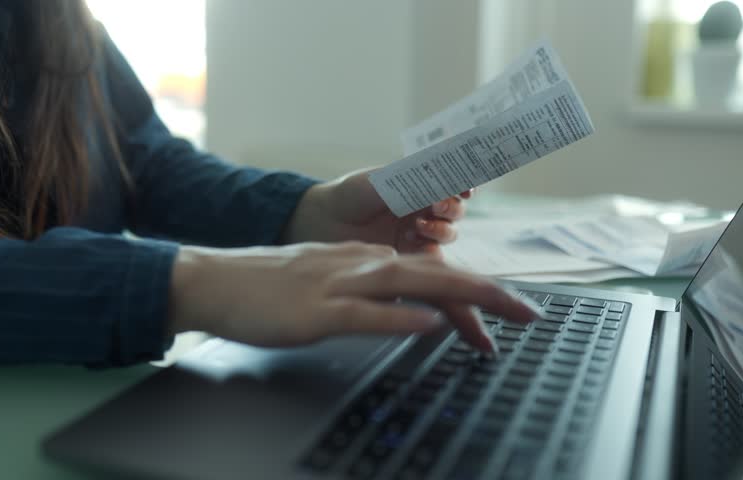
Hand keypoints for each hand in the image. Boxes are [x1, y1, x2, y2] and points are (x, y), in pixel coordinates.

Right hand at [168, 242, 535, 352]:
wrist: (213, 279)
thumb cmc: (265, 287)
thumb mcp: (325, 283)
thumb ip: (366, 290)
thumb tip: (408, 306)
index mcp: (362, 261)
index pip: (429, 272)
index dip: (473, 289)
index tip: (508, 308)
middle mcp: (358, 265)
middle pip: (434, 271)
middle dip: (487, 290)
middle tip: (529, 311)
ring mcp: (337, 284)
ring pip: (410, 283)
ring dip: (461, 294)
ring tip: (502, 306)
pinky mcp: (314, 309)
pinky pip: (364, 312)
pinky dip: (399, 316)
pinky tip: (428, 322)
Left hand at [281, 168, 472, 253]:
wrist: (323, 221)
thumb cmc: (351, 194)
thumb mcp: (385, 180)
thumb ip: (418, 178)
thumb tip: (449, 171)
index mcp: (420, 184)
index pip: (454, 184)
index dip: (464, 186)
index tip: (464, 188)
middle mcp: (422, 208)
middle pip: (455, 211)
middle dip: (452, 208)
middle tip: (437, 206)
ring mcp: (416, 233)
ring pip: (448, 234)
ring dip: (440, 230)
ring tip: (419, 226)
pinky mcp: (408, 256)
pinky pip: (432, 258)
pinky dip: (431, 253)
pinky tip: (416, 244)